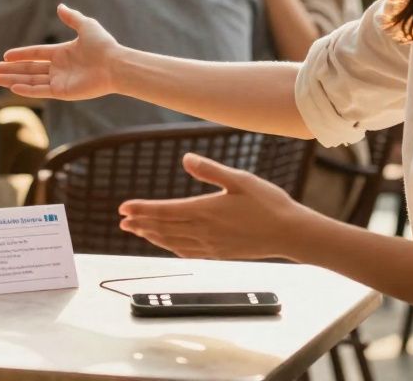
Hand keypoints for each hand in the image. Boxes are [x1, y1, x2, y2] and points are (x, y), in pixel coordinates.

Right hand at [0, 4, 119, 100]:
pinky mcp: (63, 92)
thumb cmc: (104, 45)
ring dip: (13, 80)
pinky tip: (13, 88)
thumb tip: (60, 6)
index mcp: (62, 53)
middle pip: (28, 69)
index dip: (20, 55)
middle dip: (10, 70)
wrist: (116, 65)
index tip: (5, 55)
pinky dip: (26, 90)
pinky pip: (41, 91)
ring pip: (31, 80)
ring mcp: (60, 81)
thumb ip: (72, 17)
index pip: (35, 54)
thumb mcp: (86, 26)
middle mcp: (58, 68)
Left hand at [118, 153, 315, 259]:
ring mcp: (211, 245)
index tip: (123, 208)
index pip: (164, 211)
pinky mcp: (220, 254)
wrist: (291, 234)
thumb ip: (210, 170)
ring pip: (173, 242)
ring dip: (152, 236)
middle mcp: (204, 231)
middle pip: (163, 228)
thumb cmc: (269, 203)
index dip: (141, 209)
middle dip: (140, 223)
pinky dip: (171, 247)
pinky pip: (188, 252)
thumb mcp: (240, 179)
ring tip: (137, 231)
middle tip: (122, 220)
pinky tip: (167, 245)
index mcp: (205, 211)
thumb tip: (185, 159)